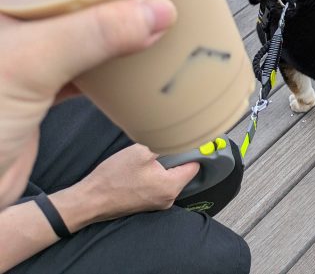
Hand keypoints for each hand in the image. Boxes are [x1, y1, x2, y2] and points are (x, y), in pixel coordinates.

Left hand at [0, 0, 176, 209]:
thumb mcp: (30, 64)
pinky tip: (132, 59)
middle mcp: (6, 25)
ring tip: (149, 10)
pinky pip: (80, 64)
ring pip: (75, 28)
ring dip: (112, 25)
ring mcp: (20, 57)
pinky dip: (108, 62)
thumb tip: (156, 12)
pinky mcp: (33, 88)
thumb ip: (94, 34)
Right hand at [73, 144, 199, 222]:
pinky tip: (139, 171)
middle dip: (174, 159)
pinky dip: (154, 176)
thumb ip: (165, 145)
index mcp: (171, 186)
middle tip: (158, 149)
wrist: (90, 200)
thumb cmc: (114, 176)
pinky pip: (158, 185)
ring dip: (162, 168)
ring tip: (146, 160)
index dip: (189, 151)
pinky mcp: (147, 204)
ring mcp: (158, 203)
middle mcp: (169, 198)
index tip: (181, 141)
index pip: (194, 165)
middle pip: (183, 172)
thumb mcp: (141, 152)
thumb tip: (179, 140)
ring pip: (170, 178)